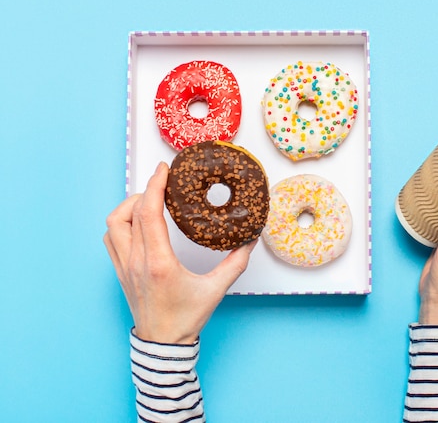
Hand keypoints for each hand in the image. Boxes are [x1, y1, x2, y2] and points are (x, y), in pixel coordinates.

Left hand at [104, 161, 256, 343]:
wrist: (163, 344)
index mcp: (159, 263)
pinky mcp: (120, 270)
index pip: (148, 213)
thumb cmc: (186, 318)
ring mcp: (125, 266)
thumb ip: (236, 262)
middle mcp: (137, 261)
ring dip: (129, 205)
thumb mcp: (215, 289)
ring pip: (114, 223)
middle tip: (164, 182)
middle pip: (130, 212)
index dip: (155, 186)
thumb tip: (250, 239)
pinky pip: (111, 237)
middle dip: (147, 190)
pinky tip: (138, 221)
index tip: (164, 170)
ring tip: (149, 200)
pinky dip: (121, 221)